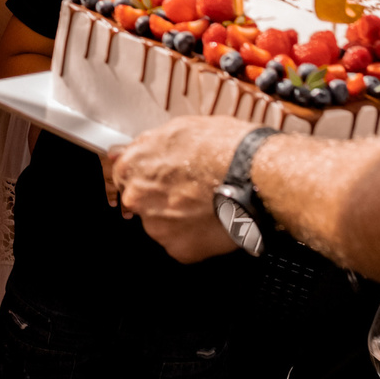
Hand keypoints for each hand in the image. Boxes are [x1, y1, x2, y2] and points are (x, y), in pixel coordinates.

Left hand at [111, 118, 244, 262]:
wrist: (254, 174)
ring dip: (180, 219)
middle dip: (164, 199)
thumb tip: (127, 150)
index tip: (164, 180)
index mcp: (133, 165)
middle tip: (193, 192)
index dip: (149, 177)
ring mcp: (157, 226)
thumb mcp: (179, 129)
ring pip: (164, 225)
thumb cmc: (222, 147)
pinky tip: (214, 221)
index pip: (125, 176)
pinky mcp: (179, 249)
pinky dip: (196, 237)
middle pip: (143, 202)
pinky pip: (183, 244)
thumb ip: (148, 145)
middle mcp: (138, 198)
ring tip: (208, 205)